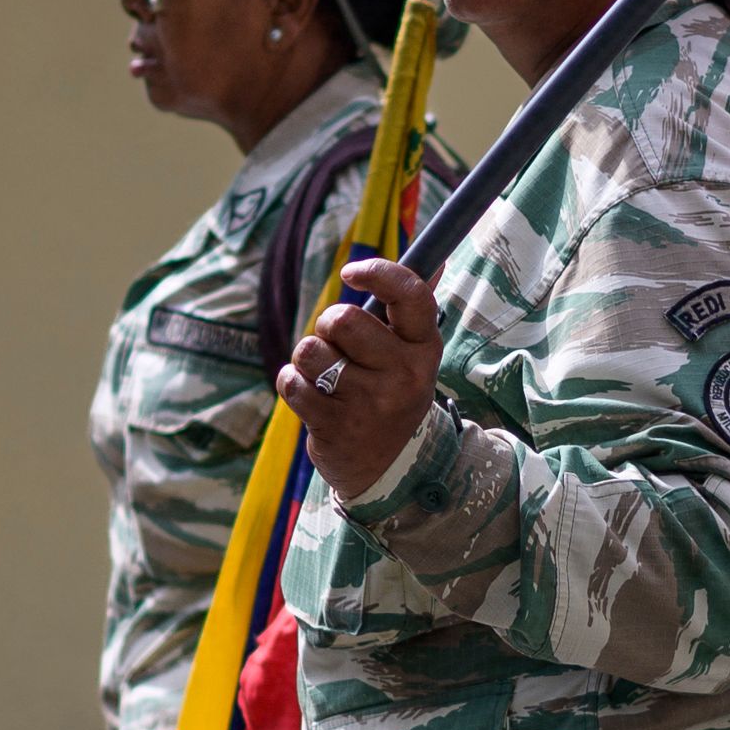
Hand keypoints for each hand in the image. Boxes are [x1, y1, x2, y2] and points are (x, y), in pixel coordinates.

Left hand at [277, 255, 441, 500]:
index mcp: (424, 349)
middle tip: (337, 345)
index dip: (377, 272)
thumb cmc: (393, 395)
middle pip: (342, 320)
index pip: (410, 294)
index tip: (350, 273)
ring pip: (310, 350)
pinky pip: (292, 382)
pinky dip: (292, 383)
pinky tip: (312, 398)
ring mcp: (369, 404)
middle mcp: (402, 375)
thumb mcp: (413, 357)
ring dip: (307, 359)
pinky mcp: (335, 427)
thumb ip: (411, 310)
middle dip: (328, 325)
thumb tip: (438, 258)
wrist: (392, 471)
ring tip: (326, 378)